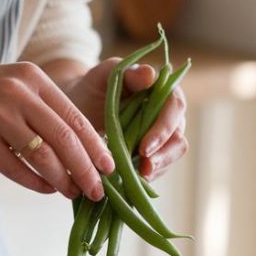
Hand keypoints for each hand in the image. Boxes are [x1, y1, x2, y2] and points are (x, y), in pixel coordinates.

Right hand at [0, 63, 114, 199]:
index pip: (75, 116)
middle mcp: (17, 92)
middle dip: (85, 169)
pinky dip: (34, 183)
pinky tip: (46, 189)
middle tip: (97, 191)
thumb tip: (87, 150)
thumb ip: (48, 111)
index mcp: (34, 78)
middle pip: (64, 138)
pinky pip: (14, 168)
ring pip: (41, 155)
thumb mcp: (18, 87)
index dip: (96, 146)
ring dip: (61, 180)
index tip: (111, 168)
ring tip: (73, 193)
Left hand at [60, 58, 188, 180]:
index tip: (145, 147)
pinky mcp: (151, 157)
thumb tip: (151, 74)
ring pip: (172, 156)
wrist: (77, 110)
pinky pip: (157, 170)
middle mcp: (167, 116)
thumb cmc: (92, 88)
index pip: (175, 107)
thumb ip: (127, 74)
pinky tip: (131, 182)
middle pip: (178, 137)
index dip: (164, 128)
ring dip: (158, 168)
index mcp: (162, 91)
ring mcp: (161, 138)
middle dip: (164, 155)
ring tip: (139, 178)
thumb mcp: (104, 76)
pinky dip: (146, 177)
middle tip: (144, 169)